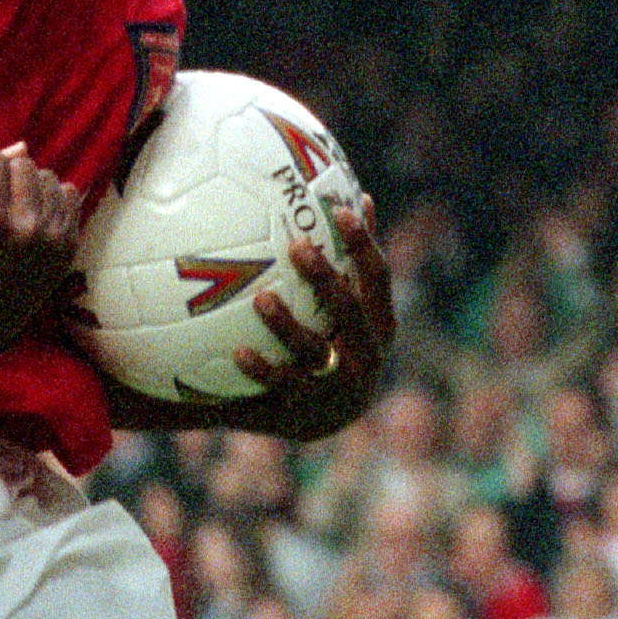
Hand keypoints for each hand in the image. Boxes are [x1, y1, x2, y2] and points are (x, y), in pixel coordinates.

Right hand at [0, 147, 82, 359]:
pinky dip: (52, 202)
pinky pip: (70, 195)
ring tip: (16, 214)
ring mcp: (51, 238)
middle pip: (24, 164)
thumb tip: (20, 146)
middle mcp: (24, 227)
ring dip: (31, 189)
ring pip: (49, 177)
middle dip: (7, 178)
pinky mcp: (68, 247)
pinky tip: (35, 220)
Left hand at [233, 201, 395, 441]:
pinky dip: (261, 370)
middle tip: (297, 246)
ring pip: (313, 353)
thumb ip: (356, 261)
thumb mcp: (355, 308)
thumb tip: (360, 198)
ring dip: (287, 325)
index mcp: (379, 324)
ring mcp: (336, 384)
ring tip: (262, 298)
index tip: (341, 211)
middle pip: (349, 312)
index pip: (378, 278)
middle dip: (325, 279)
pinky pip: (281, 386)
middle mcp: (365, 355)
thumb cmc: (339, 343)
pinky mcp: (306, 408)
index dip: (363, 245)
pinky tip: (237, 352)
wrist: (325, 419)